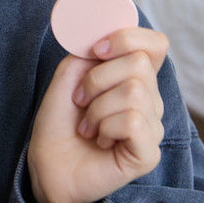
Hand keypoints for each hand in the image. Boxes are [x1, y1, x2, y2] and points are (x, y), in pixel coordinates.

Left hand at [27, 28, 168, 202]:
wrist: (47, 164)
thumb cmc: (60, 122)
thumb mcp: (69, 76)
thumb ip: (89, 52)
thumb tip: (106, 38)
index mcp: (134, 78)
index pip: (156, 44)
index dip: (128, 38)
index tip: (96, 50)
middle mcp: (150, 100)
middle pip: (139, 64)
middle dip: (97, 79)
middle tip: (81, 101)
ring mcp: (153, 127)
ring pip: (135, 93)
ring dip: (97, 108)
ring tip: (88, 126)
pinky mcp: (149, 153)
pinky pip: (134, 122)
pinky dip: (106, 127)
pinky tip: (99, 140)